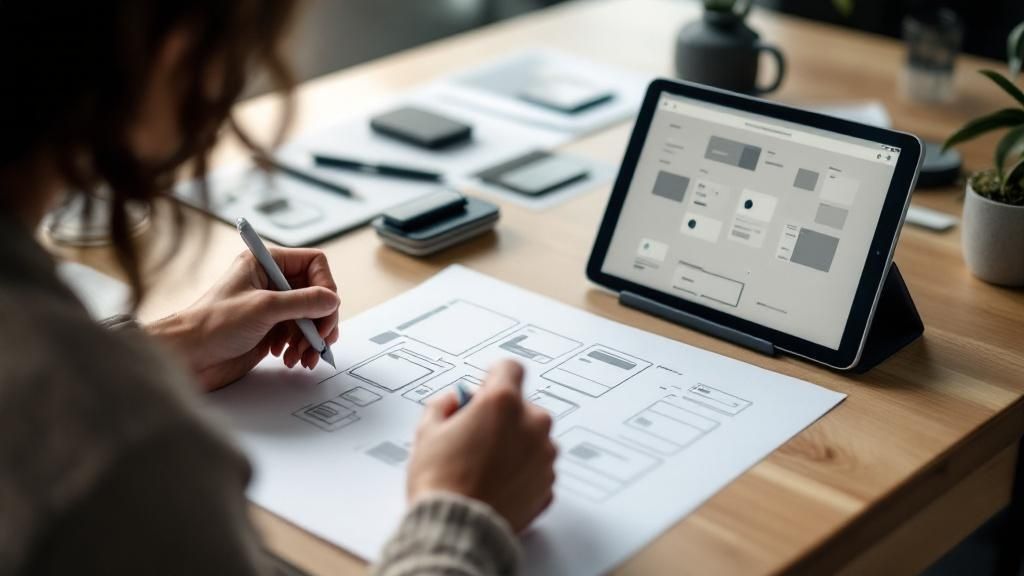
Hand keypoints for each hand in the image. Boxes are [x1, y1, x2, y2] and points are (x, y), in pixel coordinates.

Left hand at [148, 248, 339, 391]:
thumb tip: (332, 300)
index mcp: (266, 264)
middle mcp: (271, 282)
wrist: (189, 356)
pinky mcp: (271, 329)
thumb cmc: (212, 325)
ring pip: (312, 316)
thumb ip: (303, 302)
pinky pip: (300, 335)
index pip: (314, 263)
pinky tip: (291, 358)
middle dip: (321, 319)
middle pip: (317, 293)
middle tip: (320, 339)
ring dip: (313, 338)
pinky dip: (302, 348)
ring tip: (304, 356)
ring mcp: (273, 307)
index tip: (325, 309)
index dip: (325, 285)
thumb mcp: (263, 308)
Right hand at [406, 360, 556, 531]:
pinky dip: (522, 471)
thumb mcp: (427, 432)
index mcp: (503, 403)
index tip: (482, 392)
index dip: (491, 379)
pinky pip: (536, 467)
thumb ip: (443, 404)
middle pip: (521, 406)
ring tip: (484, 466)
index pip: (509, 368)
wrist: (457, 529)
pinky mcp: (548, 484)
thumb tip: (455, 401)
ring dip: (514, 444)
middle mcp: (532, 424)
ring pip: (532, 437)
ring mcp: (544, 455)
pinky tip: (497, 483)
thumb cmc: (441, 482)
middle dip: (501, 417)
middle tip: (474, 438)